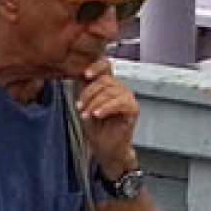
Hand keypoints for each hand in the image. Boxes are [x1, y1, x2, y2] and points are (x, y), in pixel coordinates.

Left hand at [76, 59, 139, 178]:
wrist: (105, 146)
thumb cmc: (96, 126)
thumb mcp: (85, 102)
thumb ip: (83, 87)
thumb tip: (76, 72)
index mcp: (109, 83)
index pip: (106, 65)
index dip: (97, 66)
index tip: (86, 75)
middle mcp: (120, 87)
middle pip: (105, 80)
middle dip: (88, 94)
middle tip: (80, 107)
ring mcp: (128, 97)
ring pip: (110, 91)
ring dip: (94, 103)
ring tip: (86, 115)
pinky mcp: (133, 108)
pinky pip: (119, 103)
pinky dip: (106, 108)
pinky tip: (97, 115)